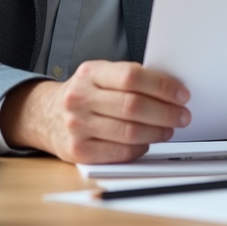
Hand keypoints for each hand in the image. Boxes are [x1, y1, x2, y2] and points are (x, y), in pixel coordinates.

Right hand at [1, 61, 189, 163]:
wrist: (44, 115)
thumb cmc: (83, 94)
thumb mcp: (99, 75)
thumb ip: (128, 78)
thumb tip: (170, 90)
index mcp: (90, 73)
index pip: (132, 76)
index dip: (162, 86)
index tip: (181, 94)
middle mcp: (80, 98)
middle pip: (133, 106)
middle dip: (166, 112)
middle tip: (182, 115)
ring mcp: (77, 126)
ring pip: (129, 132)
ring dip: (157, 132)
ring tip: (169, 129)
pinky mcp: (78, 151)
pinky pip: (119, 152)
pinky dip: (140, 148)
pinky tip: (148, 142)